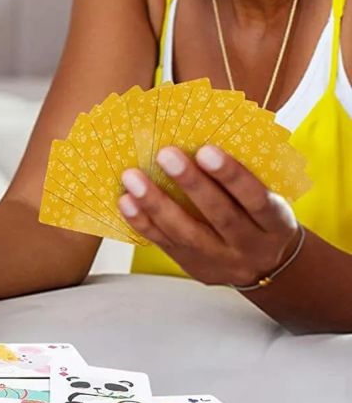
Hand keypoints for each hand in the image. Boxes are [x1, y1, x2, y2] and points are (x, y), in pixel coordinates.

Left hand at [119, 144, 300, 286]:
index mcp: (276, 224)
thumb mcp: (268, 199)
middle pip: (221, 216)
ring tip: (133, 177)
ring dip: (156, 204)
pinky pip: (166, 245)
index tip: (206, 150)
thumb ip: (242, 177)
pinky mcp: (196, 268)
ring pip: (187, 234)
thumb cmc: (260, 216)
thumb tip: (198, 134)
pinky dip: (143, 222)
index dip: (232, 176)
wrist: (269, 266)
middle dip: (191, 184)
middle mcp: (252, 247)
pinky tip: (126, 202)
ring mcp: (223, 262)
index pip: (256, 199)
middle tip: (165, 154)